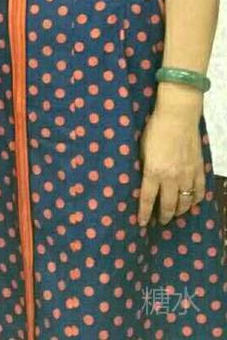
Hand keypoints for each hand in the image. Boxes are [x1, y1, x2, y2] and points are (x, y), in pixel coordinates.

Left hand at [138, 107, 204, 226]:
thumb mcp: (141, 148)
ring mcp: (187, 175)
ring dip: (180, 211)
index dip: (144, 214)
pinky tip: (192, 201)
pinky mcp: (198, 170)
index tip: (142, 224)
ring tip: (175, 214)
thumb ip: (144, 166)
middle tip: (160, 221)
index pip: (148, 199)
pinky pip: (199, 191)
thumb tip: (143, 179)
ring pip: (186, 202)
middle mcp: (171, 178)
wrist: (177, 117)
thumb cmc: (154, 129)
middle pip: (168, 205)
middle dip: (164, 216)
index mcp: (153, 172)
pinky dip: (195, 199)